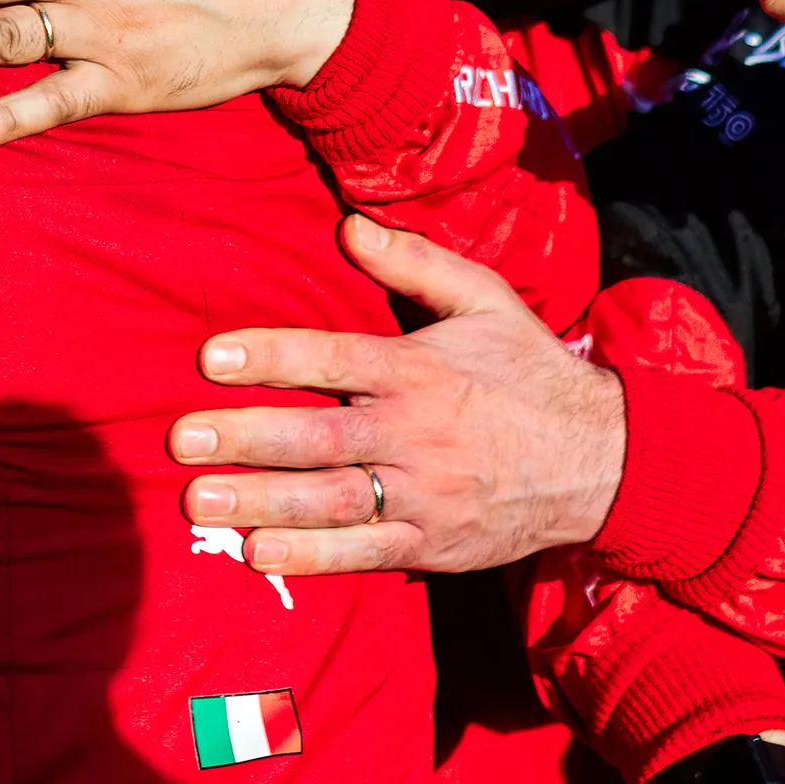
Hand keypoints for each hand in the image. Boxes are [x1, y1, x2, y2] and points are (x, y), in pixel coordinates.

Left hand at [169, 214, 625, 575]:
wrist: (604, 462)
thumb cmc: (531, 373)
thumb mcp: (487, 300)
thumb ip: (416, 263)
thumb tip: (348, 226)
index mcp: (422, 370)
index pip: (335, 358)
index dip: (271, 356)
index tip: (210, 357)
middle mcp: (418, 434)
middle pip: (320, 437)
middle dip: (245, 438)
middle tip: (180, 438)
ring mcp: (425, 496)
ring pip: (332, 500)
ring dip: (262, 502)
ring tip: (199, 500)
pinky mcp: (433, 545)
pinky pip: (364, 553)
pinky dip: (312, 557)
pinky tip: (258, 552)